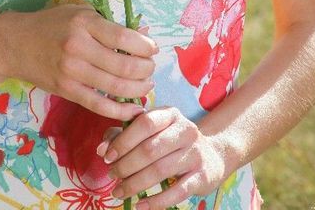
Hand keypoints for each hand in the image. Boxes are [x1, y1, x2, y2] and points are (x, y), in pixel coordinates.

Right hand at [7, 5, 157, 120]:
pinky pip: (98, 105)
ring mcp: (72, 71)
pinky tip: (134, 108)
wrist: (14, 44)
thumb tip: (143, 35)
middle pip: (124, 65)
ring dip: (138, 89)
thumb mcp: (79, 12)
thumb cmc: (50, 24)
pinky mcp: (66, 90)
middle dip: (146, 69)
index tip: (152, 49)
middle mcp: (79, 46)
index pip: (123, 37)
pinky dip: (120, 110)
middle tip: (151, 68)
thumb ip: (108, 23)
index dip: (145, 46)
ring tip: (147, 84)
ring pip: (115, 87)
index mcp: (84, 22)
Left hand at [96, 106, 227, 207]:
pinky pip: (177, 192)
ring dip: (135, 184)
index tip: (107, 156)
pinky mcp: (203, 176)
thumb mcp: (153, 131)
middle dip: (126, 165)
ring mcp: (195, 153)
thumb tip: (101, 148)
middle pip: (150, 149)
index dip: (124, 140)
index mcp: (170, 114)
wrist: (212, 155)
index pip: (145, 122)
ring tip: (118, 192)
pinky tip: (140, 206)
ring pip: (160, 170)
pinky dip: (156, 202)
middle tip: (112, 175)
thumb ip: (125, 135)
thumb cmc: (172, 141)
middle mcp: (185, 130)